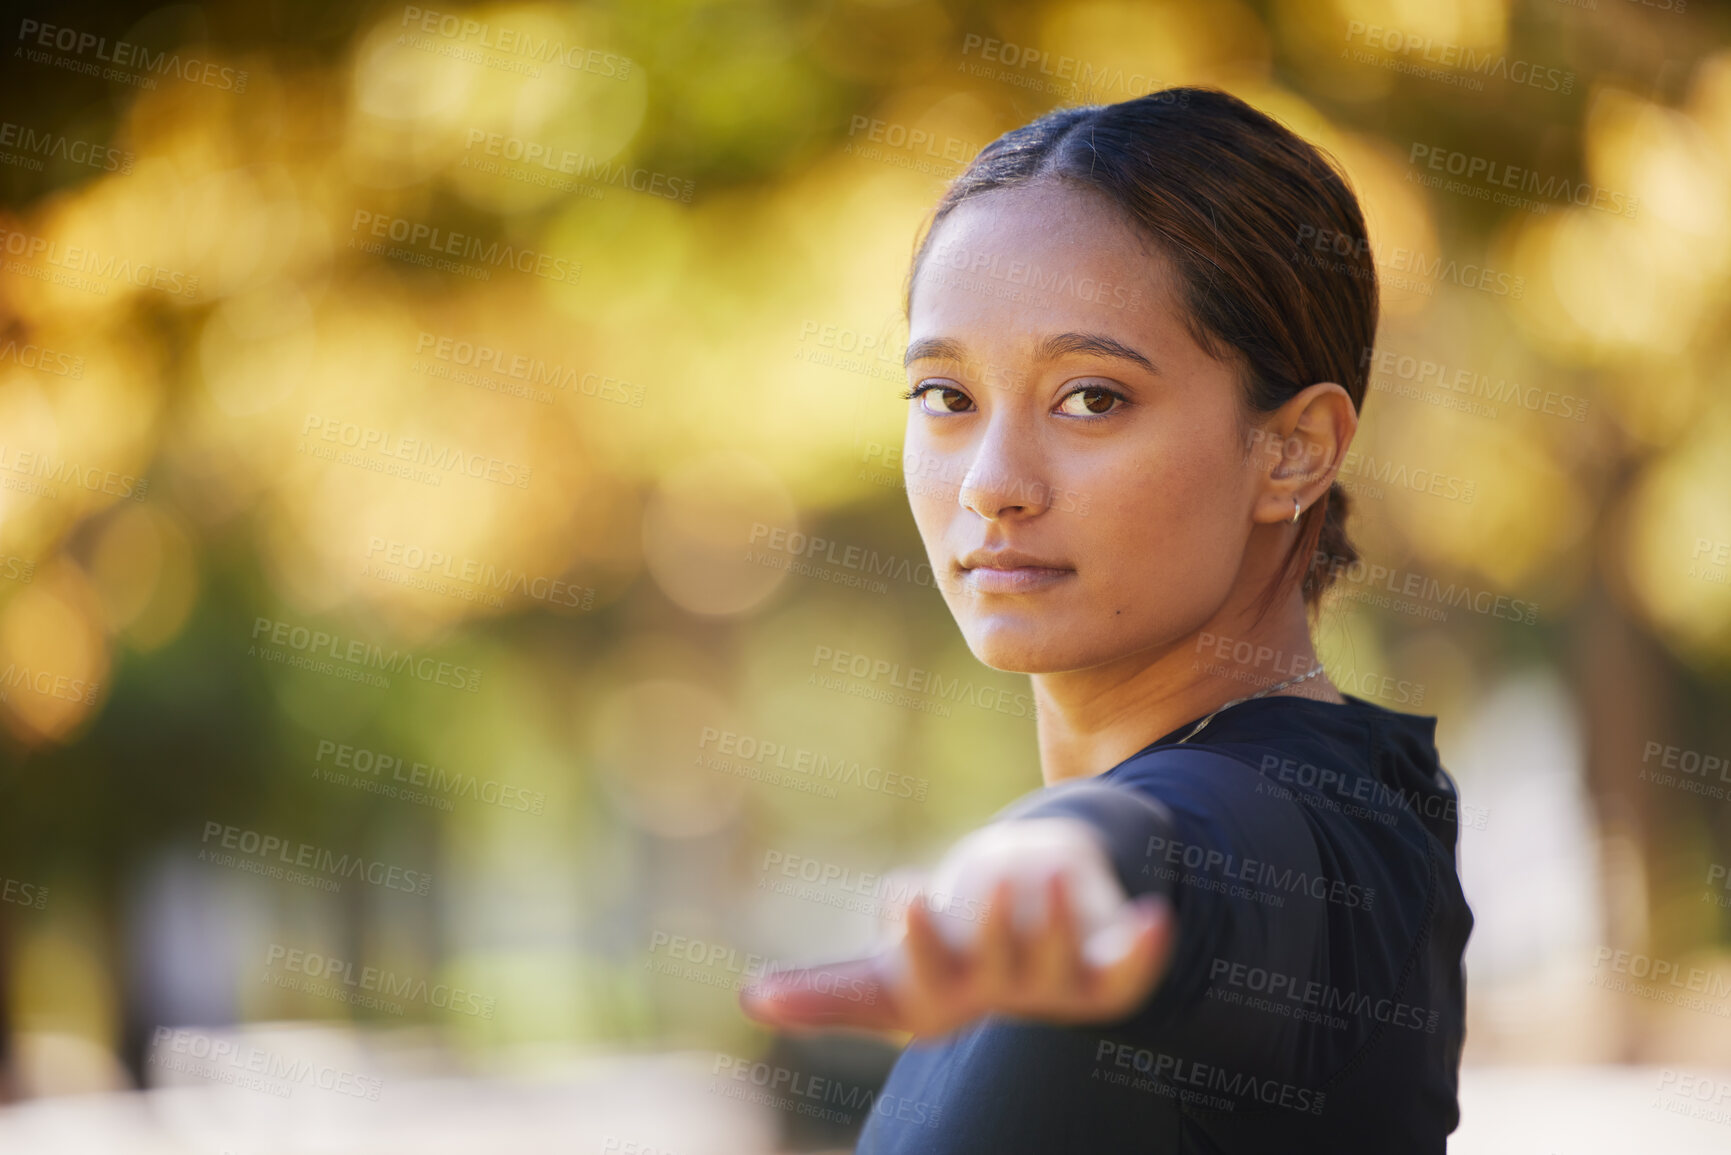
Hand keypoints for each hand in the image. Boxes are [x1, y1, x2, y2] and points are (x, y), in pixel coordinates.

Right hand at [738, 819, 1175, 1038]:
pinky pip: (1130, 971)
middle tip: (994, 878)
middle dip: (993, 928)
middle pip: (996, 969)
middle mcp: (999, 995)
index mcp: (941, 998)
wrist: (1030, 947)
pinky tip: (1155, 917)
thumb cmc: (946, 955)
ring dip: (1055, 918)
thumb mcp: (888, 978)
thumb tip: (747, 999)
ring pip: (1059, 962)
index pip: (921, 981)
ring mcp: (1055, 987)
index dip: (916, 941)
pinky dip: (1145, 949)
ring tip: (1045, 868)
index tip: (903, 891)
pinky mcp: (1106, 976)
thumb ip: (828, 993)